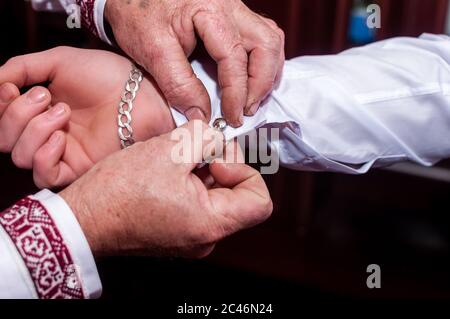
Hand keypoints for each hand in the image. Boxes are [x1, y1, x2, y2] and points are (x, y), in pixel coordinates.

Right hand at [0, 47, 174, 187]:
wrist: (140, 93)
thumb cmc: (107, 75)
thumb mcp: (59, 62)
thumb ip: (22, 68)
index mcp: (40, 108)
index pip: (1, 119)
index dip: (0, 106)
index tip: (14, 88)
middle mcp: (47, 132)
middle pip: (4, 140)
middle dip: (15, 115)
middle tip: (45, 97)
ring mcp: (63, 152)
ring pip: (19, 157)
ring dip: (34, 129)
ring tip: (63, 112)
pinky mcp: (79, 168)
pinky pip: (44, 176)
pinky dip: (43, 155)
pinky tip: (62, 136)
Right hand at [60, 120, 272, 256]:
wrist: (83, 218)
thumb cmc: (120, 190)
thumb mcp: (170, 150)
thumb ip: (207, 136)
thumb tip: (220, 138)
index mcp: (211, 224)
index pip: (260, 201)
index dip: (245, 171)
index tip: (219, 158)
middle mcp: (206, 238)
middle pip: (237, 195)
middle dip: (221, 164)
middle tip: (194, 148)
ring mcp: (192, 237)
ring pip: (216, 197)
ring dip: (203, 170)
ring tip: (175, 158)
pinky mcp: (177, 231)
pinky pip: (198, 203)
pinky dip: (191, 182)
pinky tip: (168, 169)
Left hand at [105, 0, 284, 126]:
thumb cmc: (138, 14)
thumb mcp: (152, 50)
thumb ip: (178, 84)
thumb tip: (202, 115)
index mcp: (209, 11)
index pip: (235, 57)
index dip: (237, 93)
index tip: (231, 117)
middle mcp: (230, 6)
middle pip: (267, 43)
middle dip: (261, 82)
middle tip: (245, 109)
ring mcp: (235, 9)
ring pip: (269, 39)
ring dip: (267, 72)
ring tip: (250, 98)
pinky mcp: (233, 17)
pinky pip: (261, 37)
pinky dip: (261, 63)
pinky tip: (249, 81)